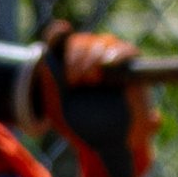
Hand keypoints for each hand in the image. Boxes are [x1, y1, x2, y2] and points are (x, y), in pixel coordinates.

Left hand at [30, 23, 156, 176]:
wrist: (106, 143)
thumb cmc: (81, 127)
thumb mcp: (57, 106)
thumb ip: (50, 82)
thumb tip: (46, 53)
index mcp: (68, 67)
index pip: (61, 40)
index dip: (58, 33)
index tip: (60, 33)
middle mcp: (89, 61)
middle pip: (82, 41)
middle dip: (76, 56)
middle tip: (73, 80)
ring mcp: (111, 63)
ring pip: (103, 41)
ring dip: (92, 56)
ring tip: (89, 80)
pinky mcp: (131, 70)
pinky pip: (127, 50)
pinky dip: (117, 54)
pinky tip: (107, 64)